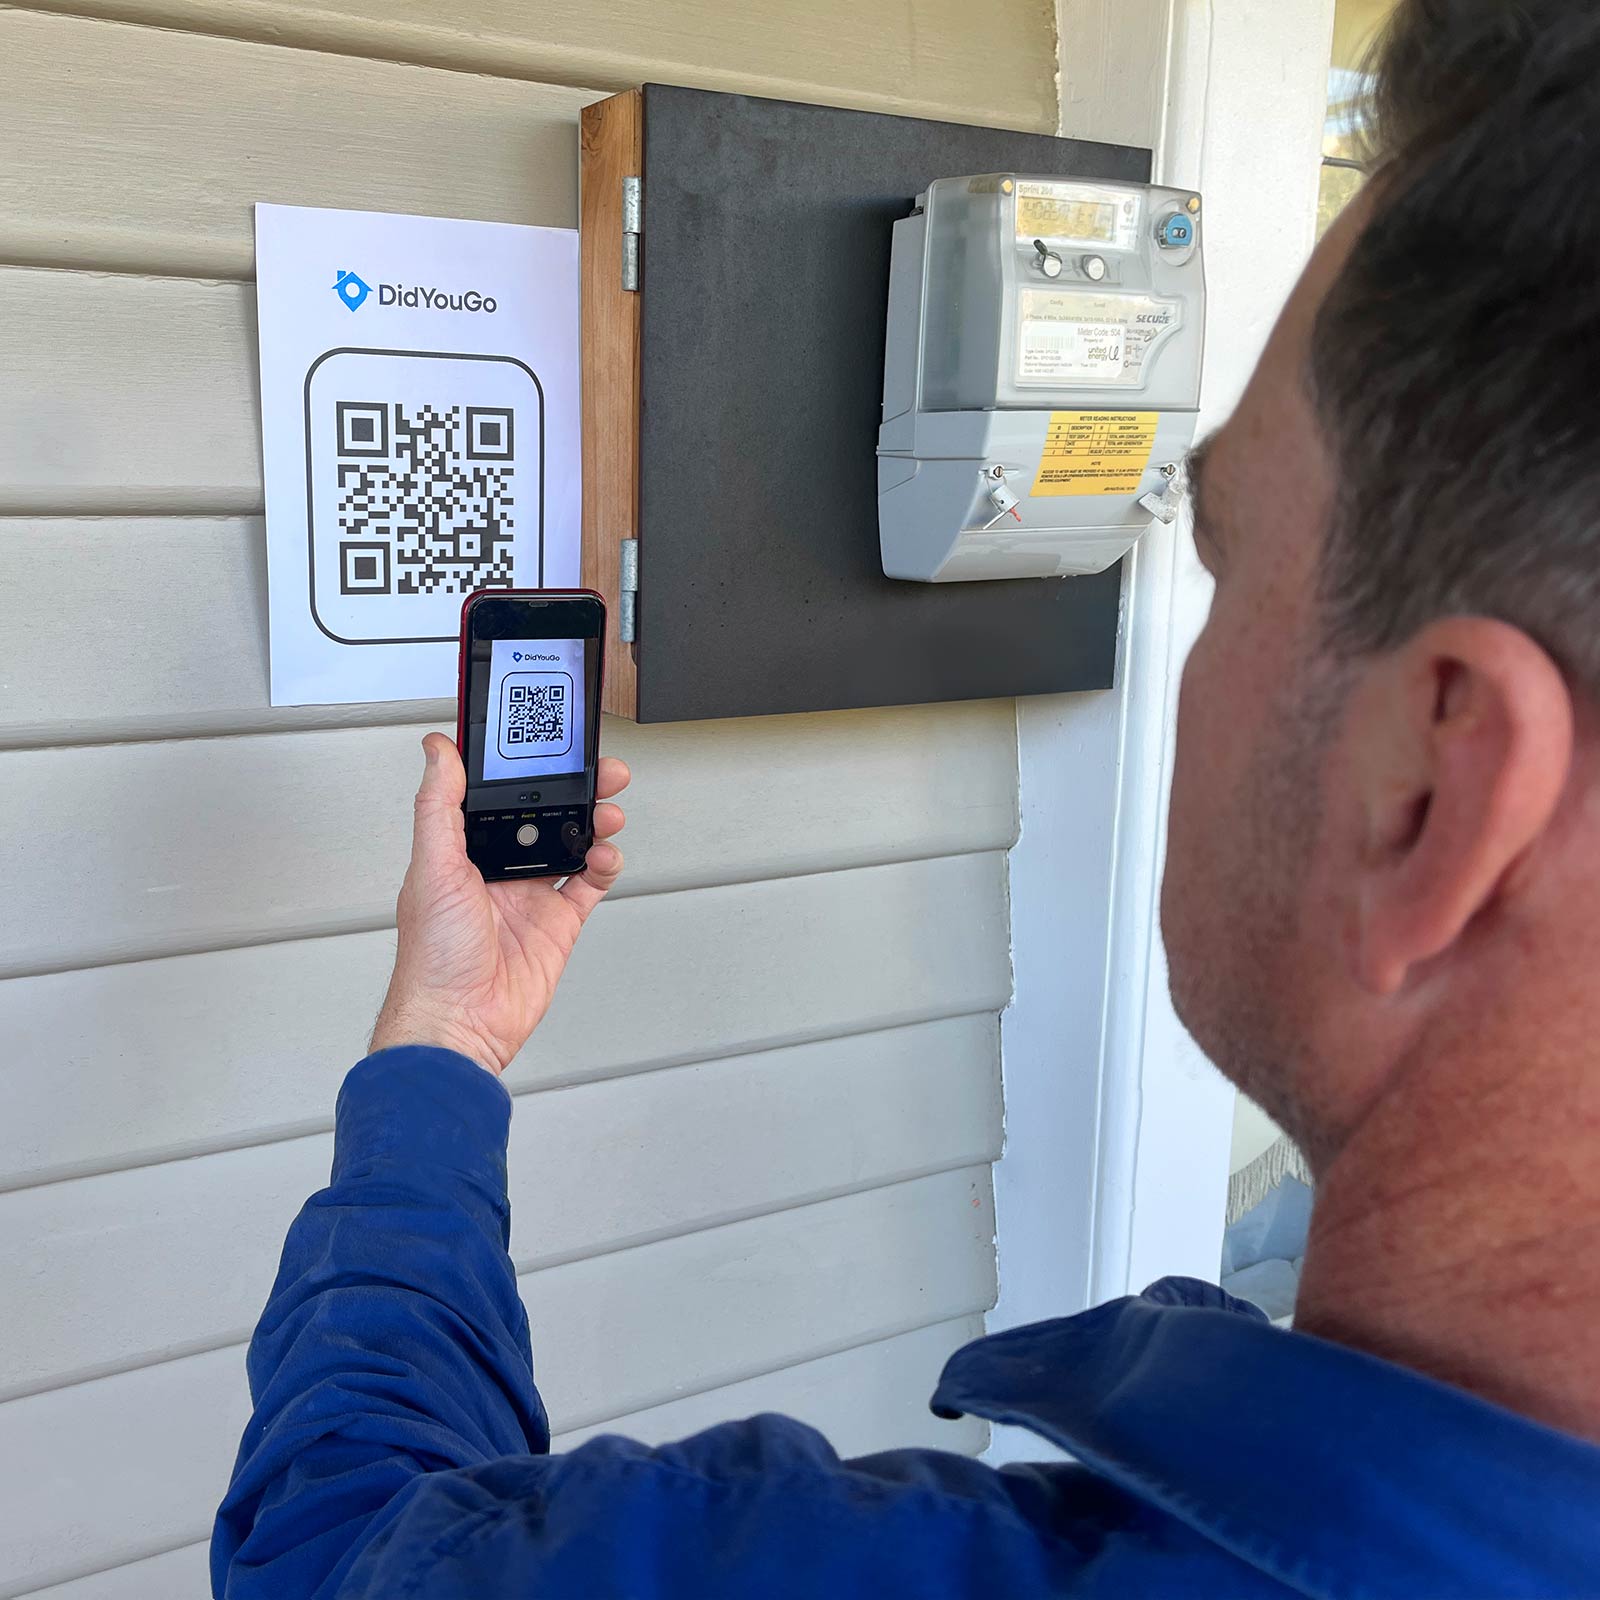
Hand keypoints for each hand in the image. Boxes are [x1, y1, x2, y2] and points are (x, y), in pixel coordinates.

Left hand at [370, 733, 630, 1073]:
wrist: (461, 1022)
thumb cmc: (433, 959)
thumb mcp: (432, 868)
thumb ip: (438, 806)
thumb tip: (437, 751)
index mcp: (460, 851)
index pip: (495, 795)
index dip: (521, 770)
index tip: (543, 745)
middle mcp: (496, 869)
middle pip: (543, 814)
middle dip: (573, 789)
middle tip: (597, 771)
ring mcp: (529, 896)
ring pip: (571, 843)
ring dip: (593, 821)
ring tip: (607, 810)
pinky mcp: (557, 923)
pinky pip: (589, 884)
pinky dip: (605, 864)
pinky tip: (606, 854)